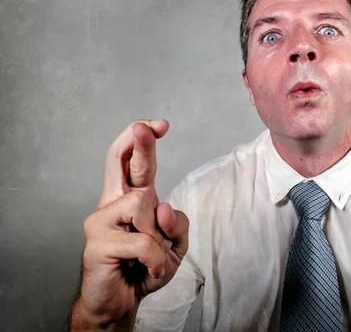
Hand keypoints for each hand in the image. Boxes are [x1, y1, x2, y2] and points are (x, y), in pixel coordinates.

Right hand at [74, 120, 189, 327]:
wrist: (121, 302)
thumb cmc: (144, 268)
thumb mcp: (174, 246)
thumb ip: (177, 224)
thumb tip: (162, 206)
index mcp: (132, 199)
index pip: (134, 162)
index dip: (145, 141)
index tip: (160, 125)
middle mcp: (113, 202)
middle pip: (121, 162)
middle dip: (138, 142)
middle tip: (145, 127)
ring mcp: (101, 220)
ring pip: (142, 204)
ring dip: (158, 235)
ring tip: (151, 256)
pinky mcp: (97, 242)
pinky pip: (143, 242)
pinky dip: (156, 259)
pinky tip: (149, 270)